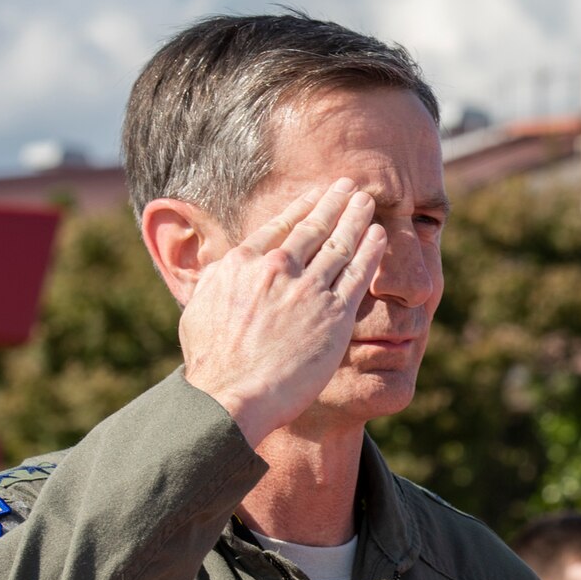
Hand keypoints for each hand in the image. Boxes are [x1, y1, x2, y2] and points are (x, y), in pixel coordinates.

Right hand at [179, 179, 388, 446]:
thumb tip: (220, 272)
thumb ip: (217, 283)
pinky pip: (358, 273)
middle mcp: (276, 268)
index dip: (301, 207)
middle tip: (350, 186)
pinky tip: (381, 236)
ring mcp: (307, 289)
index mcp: (242, 263)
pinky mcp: (333, 314)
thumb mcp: (200, 308)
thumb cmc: (211, 362)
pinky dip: (371, 251)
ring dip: (357, 219)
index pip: (278, 227)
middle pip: (312, 227)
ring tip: (369, 202)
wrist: (231, 393)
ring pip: (339, 244)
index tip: (316, 195)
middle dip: (334, 203)